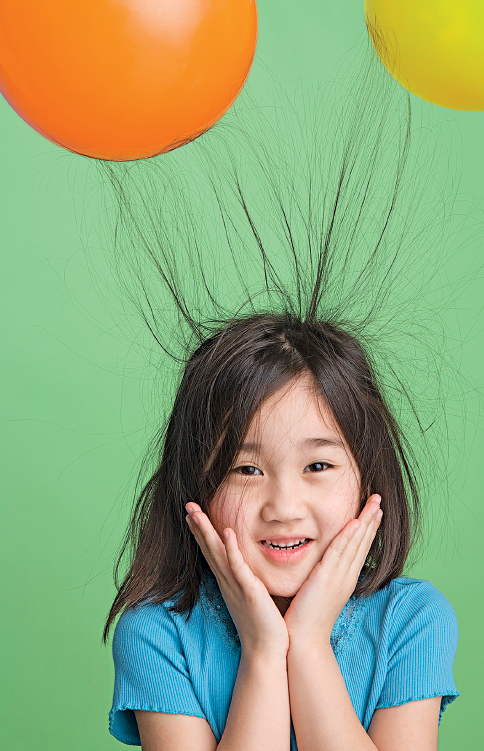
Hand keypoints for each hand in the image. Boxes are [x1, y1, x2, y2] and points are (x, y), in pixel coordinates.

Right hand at [185, 503, 289, 657]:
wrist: (266, 652)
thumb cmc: (263, 625)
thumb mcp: (253, 596)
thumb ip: (250, 581)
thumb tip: (251, 571)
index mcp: (229, 580)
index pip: (212, 551)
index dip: (202, 532)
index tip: (193, 513)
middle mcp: (228, 581)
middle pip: (209, 547)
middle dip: (198, 525)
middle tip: (187, 504)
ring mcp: (236, 585)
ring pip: (217, 553)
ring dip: (206, 531)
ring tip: (196, 512)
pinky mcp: (248, 591)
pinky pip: (238, 567)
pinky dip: (231, 549)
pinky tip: (227, 532)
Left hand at [283, 495, 382, 644]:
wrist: (303, 640)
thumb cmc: (306, 618)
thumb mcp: (318, 591)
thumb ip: (322, 575)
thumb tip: (321, 564)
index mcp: (345, 578)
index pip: (360, 548)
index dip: (368, 529)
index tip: (375, 512)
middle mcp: (346, 576)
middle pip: (363, 542)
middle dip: (371, 519)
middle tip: (379, 499)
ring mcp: (338, 577)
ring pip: (355, 544)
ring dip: (365, 522)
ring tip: (374, 504)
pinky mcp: (326, 578)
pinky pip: (339, 553)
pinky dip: (348, 537)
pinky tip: (355, 523)